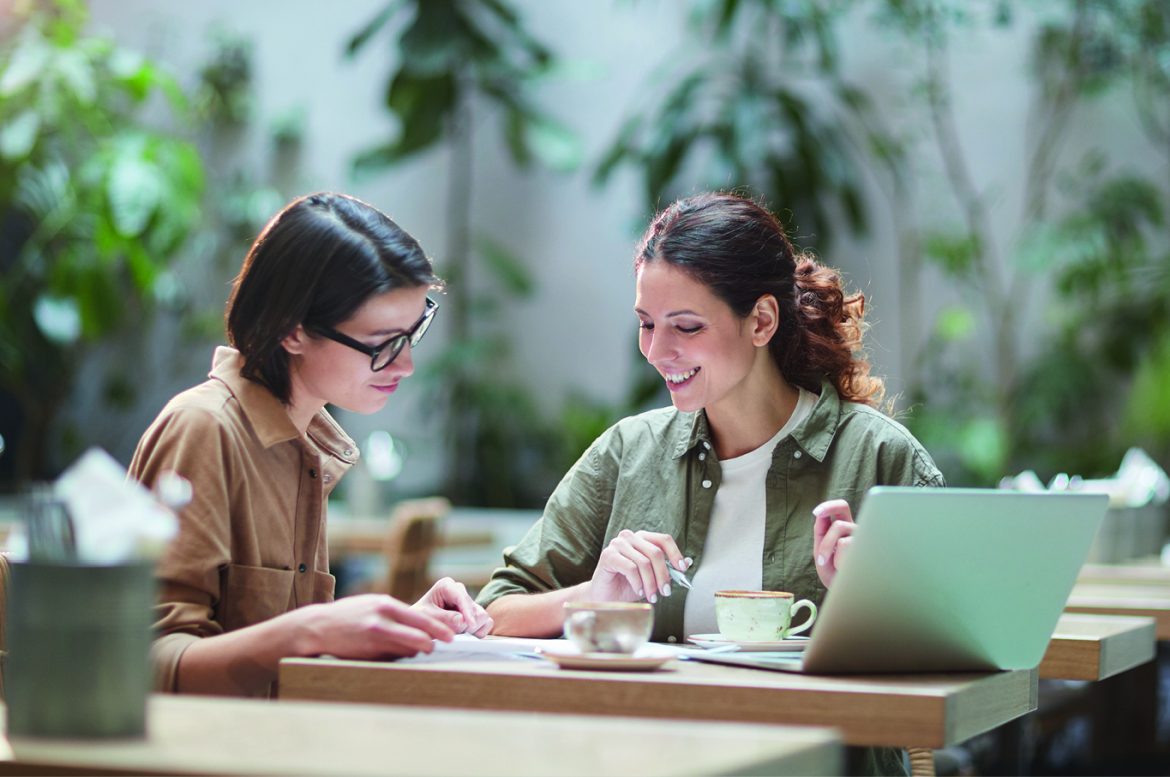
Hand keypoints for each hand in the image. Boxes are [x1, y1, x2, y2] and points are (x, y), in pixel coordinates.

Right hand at [294, 593, 455, 659]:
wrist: (318, 627)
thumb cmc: (348, 616)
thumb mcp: (372, 605)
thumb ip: (394, 613)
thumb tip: (419, 626)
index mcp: (386, 605)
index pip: (421, 618)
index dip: (439, 628)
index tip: (451, 635)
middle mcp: (383, 619)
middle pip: (420, 635)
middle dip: (434, 643)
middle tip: (442, 647)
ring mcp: (375, 637)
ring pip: (407, 650)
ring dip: (414, 652)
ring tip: (415, 651)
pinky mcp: (367, 652)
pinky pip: (392, 658)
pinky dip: (398, 658)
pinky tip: (394, 655)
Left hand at [413, 577, 493, 636]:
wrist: (419, 626)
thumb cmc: (419, 619)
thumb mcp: (427, 618)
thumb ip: (444, 619)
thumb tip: (463, 622)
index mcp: (446, 586)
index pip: (462, 598)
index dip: (467, 612)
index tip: (470, 625)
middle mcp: (460, 591)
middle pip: (475, 609)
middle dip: (468, 624)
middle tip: (455, 633)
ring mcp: (468, 602)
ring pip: (483, 616)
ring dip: (473, 629)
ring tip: (458, 634)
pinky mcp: (474, 613)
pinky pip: (487, 622)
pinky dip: (480, 631)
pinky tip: (468, 635)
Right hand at [588, 530, 689, 602]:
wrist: (605, 597)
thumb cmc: (627, 585)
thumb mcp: (652, 578)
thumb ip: (667, 569)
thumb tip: (687, 562)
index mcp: (641, 538)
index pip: (664, 539)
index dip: (675, 554)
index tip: (681, 569)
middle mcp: (629, 537)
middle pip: (655, 552)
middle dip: (663, 575)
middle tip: (665, 592)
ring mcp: (617, 544)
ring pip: (644, 562)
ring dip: (650, 583)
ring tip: (651, 596)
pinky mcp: (608, 555)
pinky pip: (630, 568)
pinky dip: (637, 582)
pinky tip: (638, 591)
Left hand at [812, 499, 854, 587]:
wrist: (849, 593)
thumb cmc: (836, 574)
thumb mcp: (822, 554)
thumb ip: (821, 535)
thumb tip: (819, 516)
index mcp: (843, 529)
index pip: (838, 510)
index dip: (827, 506)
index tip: (816, 512)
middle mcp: (854, 529)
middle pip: (843, 506)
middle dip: (829, 505)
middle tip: (817, 513)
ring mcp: (861, 536)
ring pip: (838, 526)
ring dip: (826, 544)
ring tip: (826, 561)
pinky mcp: (867, 545)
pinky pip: (844, 543)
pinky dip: (837, 555)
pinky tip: (843, 567)